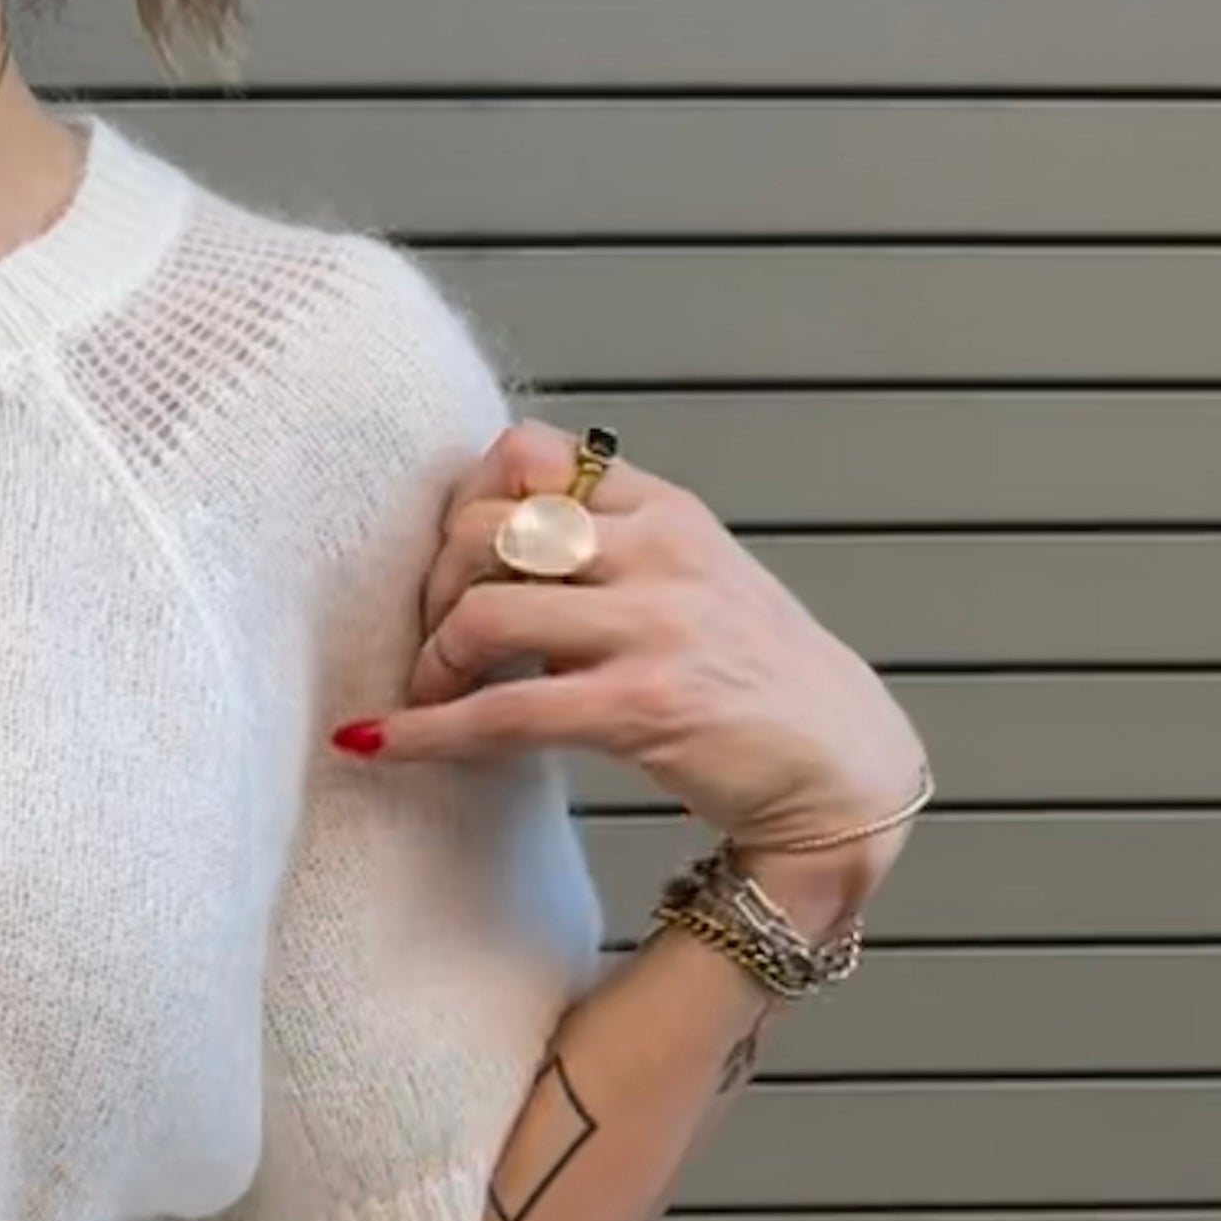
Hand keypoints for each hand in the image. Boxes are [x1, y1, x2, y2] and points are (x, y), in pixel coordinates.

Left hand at [337, 430, 928, 905]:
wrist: (840, 767)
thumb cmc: (755, 681)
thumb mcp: (693, 582)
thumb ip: (611, 553)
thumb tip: (494, 547)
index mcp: (666, 510)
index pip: (529, 453)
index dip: (465, 505)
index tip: (452, 567)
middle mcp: (660, 552)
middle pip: (488, 527)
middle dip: (434, 589)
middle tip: (430, 646)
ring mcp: (655, 626)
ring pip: (484, 611)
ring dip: (431, 662)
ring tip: (427, 699)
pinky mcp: (644, 705)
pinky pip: (501, 711)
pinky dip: (424, 732)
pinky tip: (379, 745)